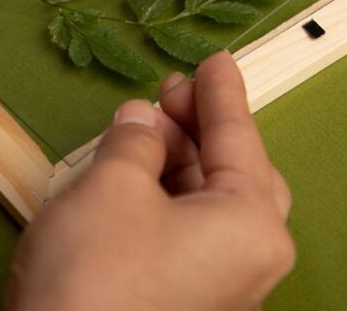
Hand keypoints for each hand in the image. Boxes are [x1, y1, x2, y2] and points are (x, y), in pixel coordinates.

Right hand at [5, 52, 294, 310]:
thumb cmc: (94, 280)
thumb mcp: (112, 185)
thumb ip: (136, 141)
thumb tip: (143, 122)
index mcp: (251, 226)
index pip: (240, 139)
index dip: (221, 94)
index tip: (217, 60)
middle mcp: (249, 263)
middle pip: (235, 174)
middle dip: (200, 129)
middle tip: (170, 94)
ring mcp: (220, 292)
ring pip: (209, 208)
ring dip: (177, 164)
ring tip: (141, 131)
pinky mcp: (185, 308)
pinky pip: (189, 238)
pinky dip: (167, 201)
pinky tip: (135, 178)